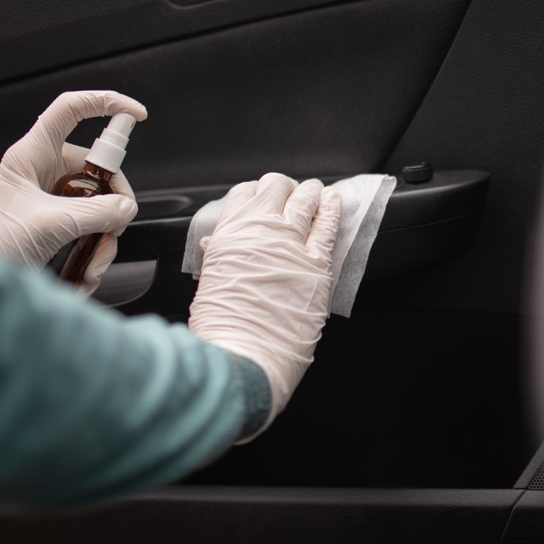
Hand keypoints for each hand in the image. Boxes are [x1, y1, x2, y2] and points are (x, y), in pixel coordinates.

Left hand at [0, 90, 147, 295]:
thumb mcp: (52, 223)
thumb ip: (98, 212)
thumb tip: (126, 208)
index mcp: (32, 155)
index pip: (71, 110)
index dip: (105, 103)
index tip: (136, 115)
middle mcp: (44, 171)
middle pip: (98, 169)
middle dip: (113, 203)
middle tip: (116, 225)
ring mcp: (52, 196)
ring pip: (99, 203)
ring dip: (104, 235)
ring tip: (93, 261)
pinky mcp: (58, 220)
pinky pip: (91, 225)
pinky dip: (95, 248)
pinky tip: (86, 269)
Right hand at [187, 173, 339, 438]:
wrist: (245, 355)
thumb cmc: (222, 329)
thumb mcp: (209, 283)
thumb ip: (217, 257)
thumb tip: (214, 244)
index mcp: (228, 236)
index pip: (242, 194)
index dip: (254, 193)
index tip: (260, 197)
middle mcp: (259, 231)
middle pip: (275, 189)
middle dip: (283, 188)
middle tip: (288, 194)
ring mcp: (291, 244)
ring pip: (305, 200)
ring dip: (309, 193)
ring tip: (314, 191)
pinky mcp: (317, 264)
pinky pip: (328, 226)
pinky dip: (332, 209)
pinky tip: (334, 200)